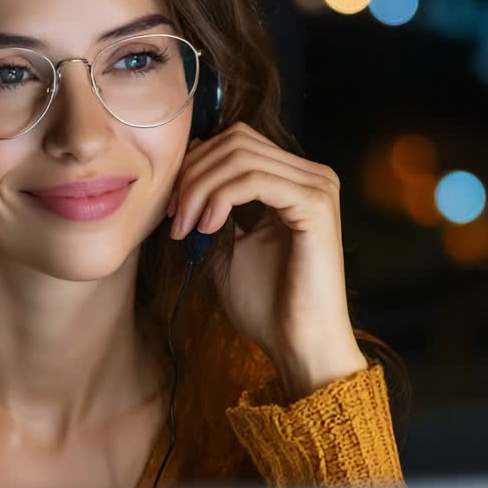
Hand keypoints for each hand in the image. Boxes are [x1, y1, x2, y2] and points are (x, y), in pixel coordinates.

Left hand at [166, 122, 367, 400]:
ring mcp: (317, 186)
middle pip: (235, 141)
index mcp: (294, 180)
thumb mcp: (226, 247)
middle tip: (174, 218)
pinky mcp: (315, 205)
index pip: (236, 142)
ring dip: (200, 188)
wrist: (298, 346)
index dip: (195, 166)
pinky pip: (254, 179)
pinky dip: (220, 197)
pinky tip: (208, 228)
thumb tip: (187, 173)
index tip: (171, 210)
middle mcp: (312, 175)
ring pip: (240, 156)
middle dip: (193, 175)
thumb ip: (213, 208)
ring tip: (186, 228)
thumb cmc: (267, 305)